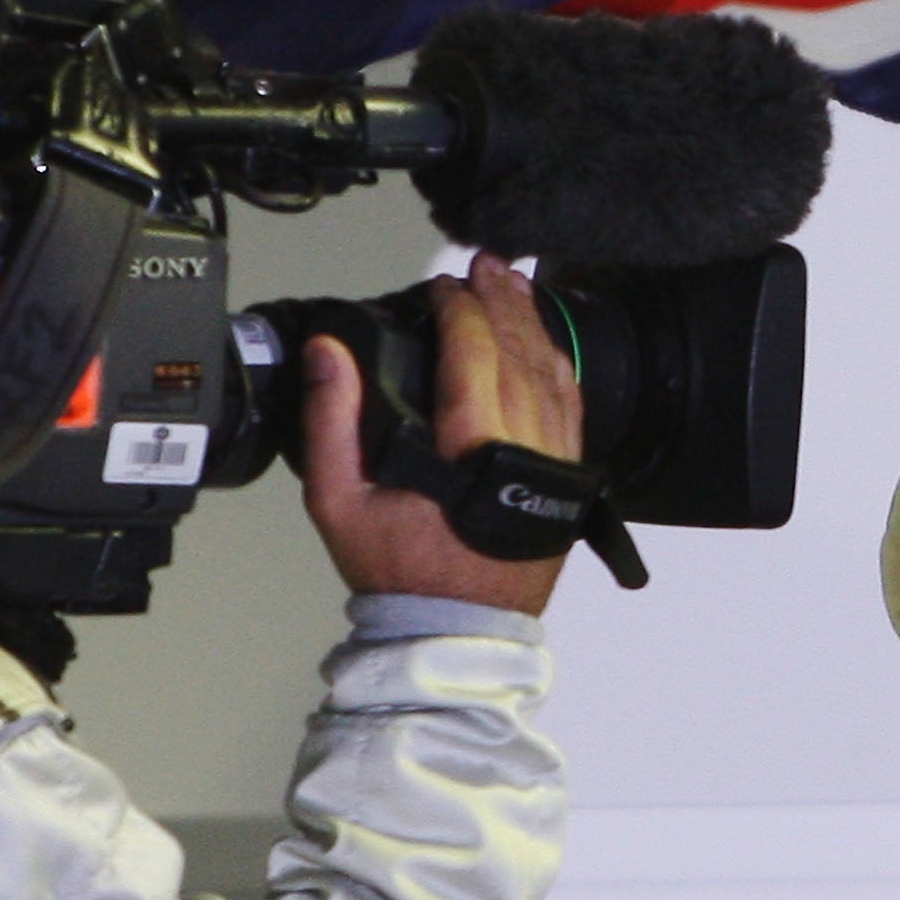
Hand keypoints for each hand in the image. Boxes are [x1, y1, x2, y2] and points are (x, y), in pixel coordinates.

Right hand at [298, 256, 577, 615]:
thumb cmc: (397, 572)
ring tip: (513, 285)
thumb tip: (329, 354)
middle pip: (520, 353)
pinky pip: (571, 406)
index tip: (442, 285)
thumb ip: (330, 422)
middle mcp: (524, 450)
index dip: (460, 310)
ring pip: (553, 374)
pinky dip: (557, 364)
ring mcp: (554, 465)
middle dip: (501, 301)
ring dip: (532, 324)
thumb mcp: (339, 502)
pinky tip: (542, 341)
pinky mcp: (567, 480)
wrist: (453, 633)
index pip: (474, 355)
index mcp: (471, 451)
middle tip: (484, 265)